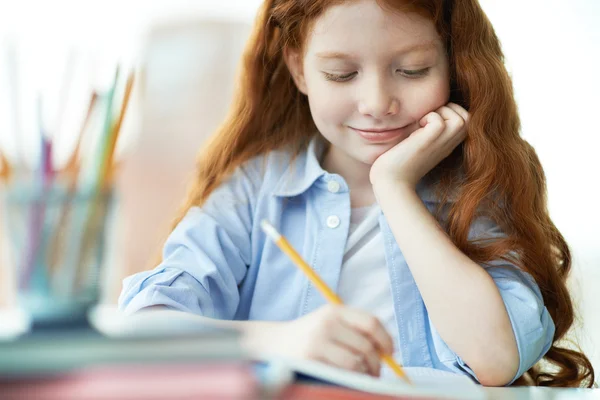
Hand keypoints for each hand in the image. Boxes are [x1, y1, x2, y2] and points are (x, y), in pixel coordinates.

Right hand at [247, 305, 393, 376]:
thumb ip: (355, 331)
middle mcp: (326, 323)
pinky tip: (348, 380)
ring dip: (364, 374)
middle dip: (376, 364)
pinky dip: (350, 380)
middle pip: (366, 346)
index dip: (386, 340)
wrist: (272, 345)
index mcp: (335, 310)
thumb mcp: (329, 323)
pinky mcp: (310, 360)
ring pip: (356, 363)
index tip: (390, 353)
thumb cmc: (308, 337)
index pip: (371, 323)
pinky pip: (341, 374)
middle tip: (375, 374)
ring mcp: (317, 341)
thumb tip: (387, 352)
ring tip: (362, 378)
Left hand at [369, 103, 468, 188]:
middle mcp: (449, 144)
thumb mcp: (416, 141)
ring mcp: (442, 144)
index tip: (430, 120)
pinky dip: (428, 117)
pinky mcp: (431, 141)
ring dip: (441, 112)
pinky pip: (439, 120)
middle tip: (427, 119)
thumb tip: (424, 109)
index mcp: (447, 144)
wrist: (390, 181)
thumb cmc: (397, 163)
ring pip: (461, 117)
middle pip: (468, 118)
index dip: (451, 112)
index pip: (466, 120)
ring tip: (423, 123)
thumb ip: (424, 128)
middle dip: (450, 109)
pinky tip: (415, 131)